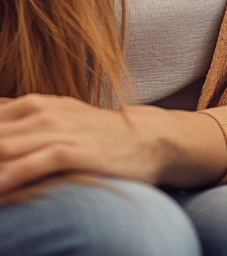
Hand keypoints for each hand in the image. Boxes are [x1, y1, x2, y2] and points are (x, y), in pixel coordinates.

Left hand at [0, 94, 226, 193]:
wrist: (149, 138)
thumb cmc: (96, 135)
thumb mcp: (54, 120)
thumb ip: (18, 122)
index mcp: (31, 106)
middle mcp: (40, 114)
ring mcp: (59, 131)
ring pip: (5, 148)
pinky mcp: (76, 152)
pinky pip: (39, 162)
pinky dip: (15, 173)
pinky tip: (1, 183)